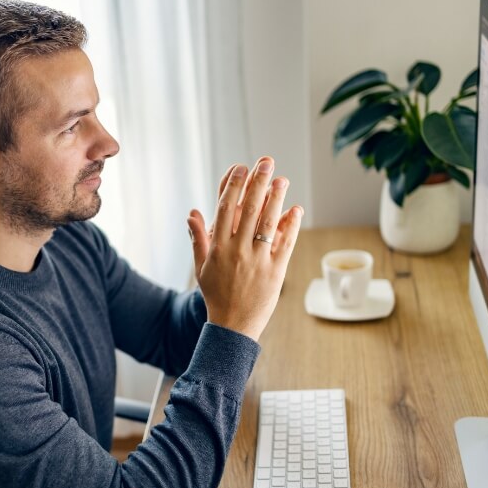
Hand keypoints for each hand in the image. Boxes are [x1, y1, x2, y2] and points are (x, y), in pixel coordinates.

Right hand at [187, 157, 302, 340]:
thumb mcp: (201, 267)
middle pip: (249, 210)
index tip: (241, 168)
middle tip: (266, 162)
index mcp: (218, 248)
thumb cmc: (216, 295)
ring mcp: (258, 261)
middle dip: (258, 183)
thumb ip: (198, 238)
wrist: (233, 326)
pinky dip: (292, 225)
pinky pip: (286, 244)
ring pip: (269, 223)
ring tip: (282, 179)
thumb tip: (192, 213)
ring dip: (277, 198)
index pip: (225, 209)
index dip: (234, 186)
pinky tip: (295, 209)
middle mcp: (238, 251)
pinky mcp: (276, 272)